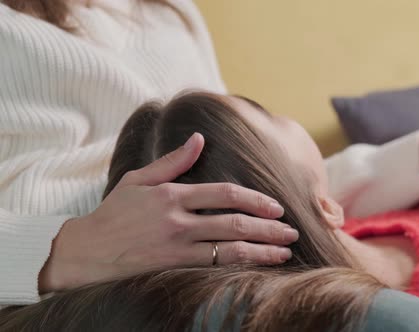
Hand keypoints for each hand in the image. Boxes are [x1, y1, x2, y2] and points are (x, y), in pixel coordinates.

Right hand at [39, 133, 297, 292]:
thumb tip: (199, 139)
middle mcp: (179, 220)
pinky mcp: (174, 266)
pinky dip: (239, 265)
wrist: (87, 251)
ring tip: (285, 251)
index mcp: (173, 194)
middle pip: (234, 223)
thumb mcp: (139, 179)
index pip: (224, 194)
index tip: (275, 206)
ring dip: (262, 250)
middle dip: (268, 227)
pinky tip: (257, 266)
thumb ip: (172, 161)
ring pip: (229, 248)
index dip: (255, 199)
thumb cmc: (114, 212)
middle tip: (291, 231)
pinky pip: (213, 266)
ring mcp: (178, 246)